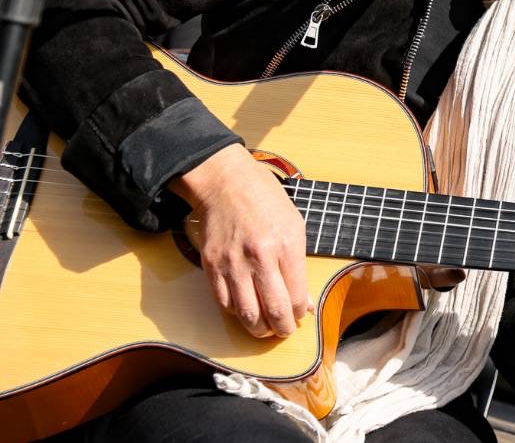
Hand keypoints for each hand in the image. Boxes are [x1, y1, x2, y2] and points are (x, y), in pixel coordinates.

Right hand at [170, 144, 312, 338]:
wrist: (227, 183)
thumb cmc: (266, 200)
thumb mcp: (295, 226)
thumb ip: (299, 265)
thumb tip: (303, 300)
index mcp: (285, 245)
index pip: (296, 296)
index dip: (300, 313)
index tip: (301, 315)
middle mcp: (259, 257)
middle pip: (273, 311)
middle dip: (282, 329)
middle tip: (284, 331)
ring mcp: (232, 263)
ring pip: (246, 313)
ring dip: (258, 328)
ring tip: (266, 328)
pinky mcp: (211, 265)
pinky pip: (224, 302)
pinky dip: (237, 313)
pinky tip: (246, 310)